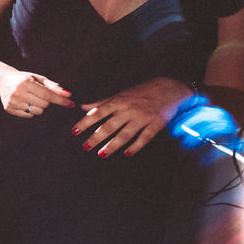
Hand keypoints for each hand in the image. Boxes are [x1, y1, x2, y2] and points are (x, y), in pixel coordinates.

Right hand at [0, 68, 72, 117]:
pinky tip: (25, 103)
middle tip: (41, 95)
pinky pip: (29, 115)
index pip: (48, 95)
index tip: (71, 104)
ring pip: (37, 111)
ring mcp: (13, 101)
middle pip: (44, 105)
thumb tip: (68, 95)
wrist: (3, 80)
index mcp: (26, 83)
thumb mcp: (38, 78)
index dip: (61, 100)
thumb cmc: (24, 78)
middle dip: (47, 102)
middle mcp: (18, 92)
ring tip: (32, 99)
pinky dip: (31, 111)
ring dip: (39, 107)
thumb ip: (53, 86)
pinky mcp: (9, 108)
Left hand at [73, 76, 191, 157]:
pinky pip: (144, 137)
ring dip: (112, 145)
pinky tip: (127, 153)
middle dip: (96, 137)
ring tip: (101, 154)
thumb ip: (102, 102)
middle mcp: (129, 109)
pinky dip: (135, 146)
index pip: (98, 113)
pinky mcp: (155, 124)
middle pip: (109, 126)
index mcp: (118, 101)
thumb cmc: (141, 92)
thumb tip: (83, 106)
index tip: (75, 132)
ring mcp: (142, 117)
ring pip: (125, 134)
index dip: (85, 122)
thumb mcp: (120, 94)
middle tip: (85, 147)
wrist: (169, 88)